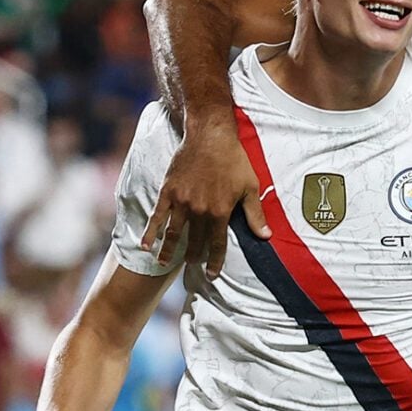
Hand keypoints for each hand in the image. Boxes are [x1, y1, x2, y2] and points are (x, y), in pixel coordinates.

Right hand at [142, 122, 268, 292]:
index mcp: (220, 212)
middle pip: (195, 242)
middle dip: (193, 257)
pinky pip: (157, 216)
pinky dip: (151, 232)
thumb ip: (255, 215)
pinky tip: (146, 245)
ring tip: (165, 263)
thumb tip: (266, 237)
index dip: (214, 262)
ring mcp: (182, 202)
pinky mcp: (169, 191)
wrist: (210, 136)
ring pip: (174, 234)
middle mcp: (200, 211)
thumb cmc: (234, 160)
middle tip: (191, 266)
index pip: (216, 245)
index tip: (211, 274)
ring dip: (169, 251)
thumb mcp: (251, 187)